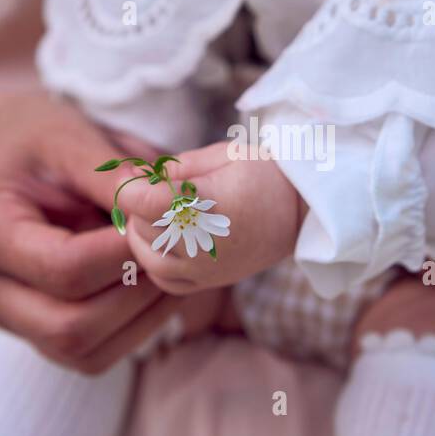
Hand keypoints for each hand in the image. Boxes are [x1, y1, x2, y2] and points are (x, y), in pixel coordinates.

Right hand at [0, 93, 212, 371]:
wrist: (8, 159)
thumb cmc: (40, 145)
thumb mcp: (72, 138)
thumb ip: (113, 175)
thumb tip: (162, 207)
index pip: (62, 269)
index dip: (123, 256)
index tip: (161, 227)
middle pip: (69, 325)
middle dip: (136, 295)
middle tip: (176, 256)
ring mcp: (6, 317)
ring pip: (83, 351)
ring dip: (142, 319)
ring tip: (173, 272)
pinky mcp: (34, 333)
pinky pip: (91, 357)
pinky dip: (134, 331)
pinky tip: (156, 292)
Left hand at [107, 143, 302, 294]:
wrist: (305, 211)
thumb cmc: (266, 174)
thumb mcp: (223, 154)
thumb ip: (178, 166)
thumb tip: (139, 174)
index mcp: (207, 204)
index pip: (141, 200)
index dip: (129, 185)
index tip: (134, 172)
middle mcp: (204, 242)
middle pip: (141, 227)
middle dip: (137, 206)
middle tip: (149, 187)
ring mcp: (207, 267)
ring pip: (148, 258)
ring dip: (142, 234)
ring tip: (154, 214)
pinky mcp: (211, 281)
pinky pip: (166, 281)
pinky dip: (155, 263)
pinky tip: (162, 243)